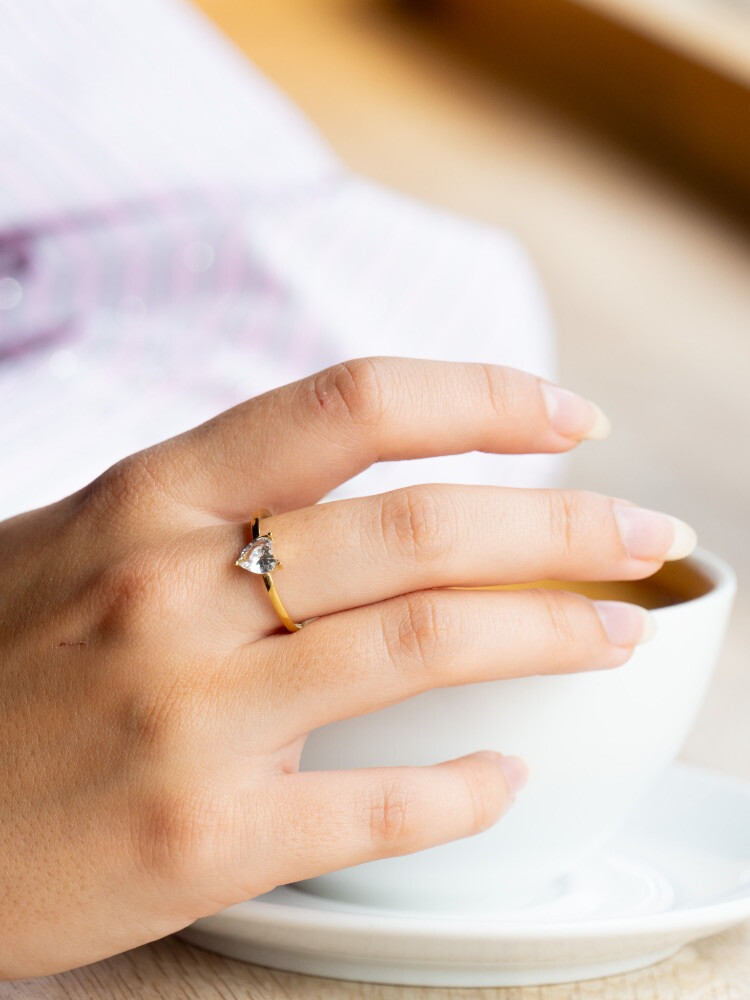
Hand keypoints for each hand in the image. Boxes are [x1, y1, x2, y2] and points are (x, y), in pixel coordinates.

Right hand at [0, 358, 694, 977]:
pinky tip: (506, 777)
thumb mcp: (77, 541)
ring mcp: (192, 720)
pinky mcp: (204, 841)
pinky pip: (378, 809)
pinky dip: (465, 792)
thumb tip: (344, 490)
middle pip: (421, 530)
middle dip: (563, 526)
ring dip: (548, 634)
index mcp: (147, 501)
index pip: (351, 406)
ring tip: (614, 633)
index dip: (482, 397)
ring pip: (423, 646)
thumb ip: (206, 510)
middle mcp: (175, 595)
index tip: (569, 416)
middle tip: (643, 536)